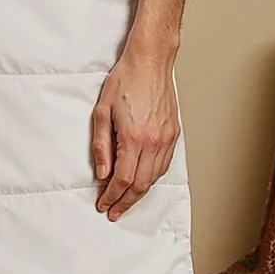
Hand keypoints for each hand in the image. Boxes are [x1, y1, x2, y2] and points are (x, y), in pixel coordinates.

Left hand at [90, 41, 180, 220]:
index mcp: (134, 138)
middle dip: (125, 202)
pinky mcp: (173, 133)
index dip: (111, 196)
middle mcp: (154, 142)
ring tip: (126, 200)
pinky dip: (152, 178)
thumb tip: (102, 173)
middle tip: (113, 211)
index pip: (123, 179)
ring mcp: (167, 139)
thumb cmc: (126, 81)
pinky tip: (143, 181)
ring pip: (154, 177)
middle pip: (140, 185)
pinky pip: (164, 164)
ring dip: (139, 193)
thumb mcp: (102, 112)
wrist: (150, 62)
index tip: (103, 204)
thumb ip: (101, 146)